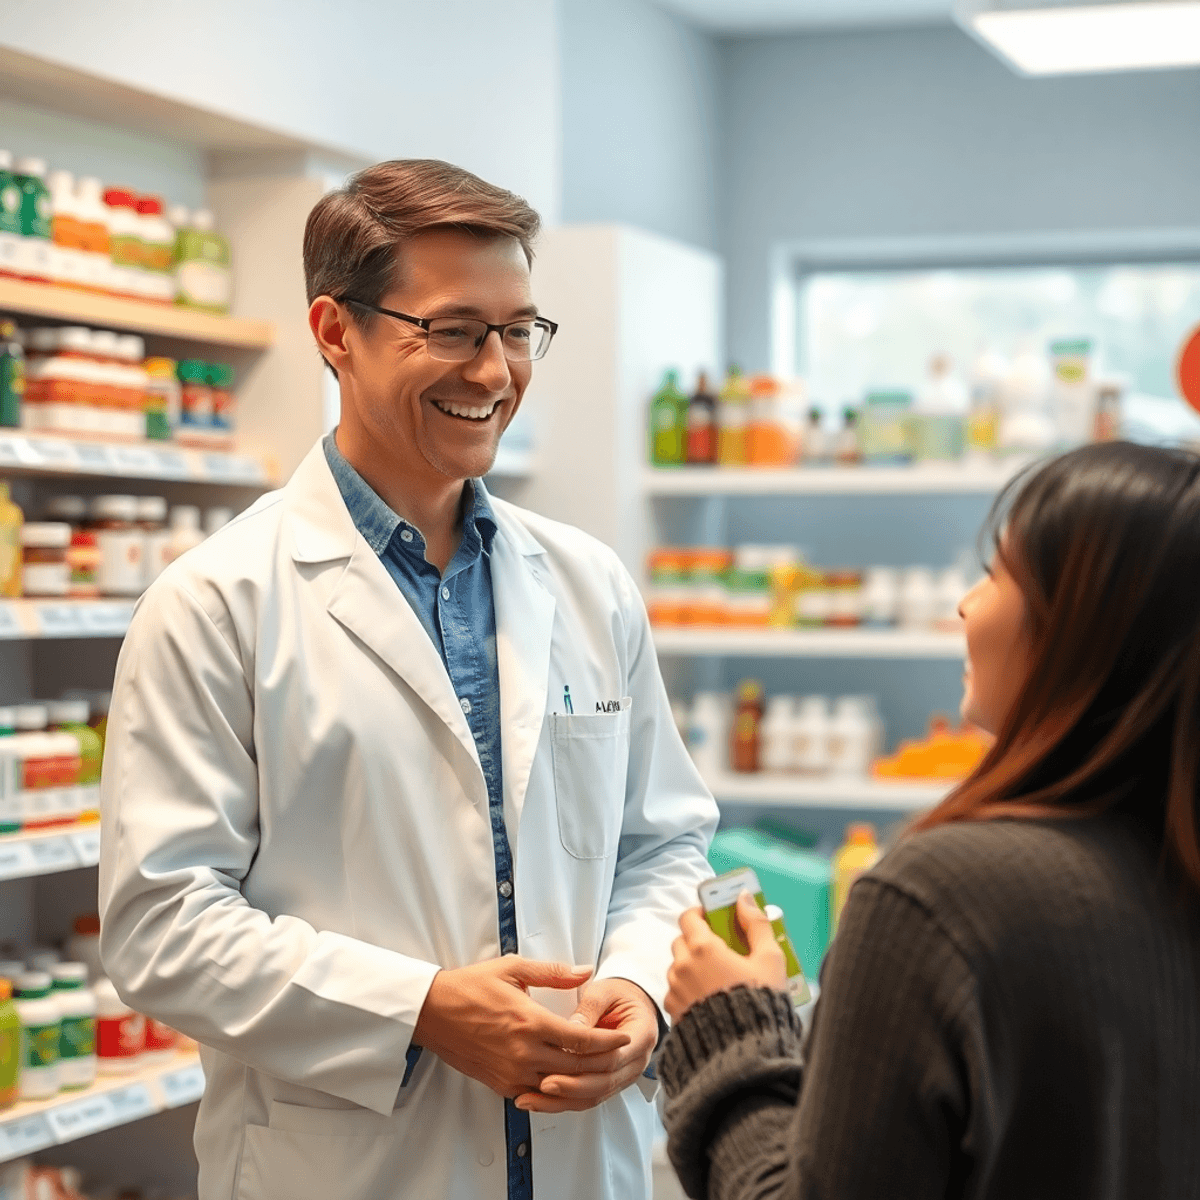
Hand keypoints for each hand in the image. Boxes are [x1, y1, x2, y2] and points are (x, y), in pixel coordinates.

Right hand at [413, 957, 630, 1099]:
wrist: (432, 1011)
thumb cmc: (471, 986)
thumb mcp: (513, 969)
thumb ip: (554, 973)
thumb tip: (586, 971)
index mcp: (530, 1021)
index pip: (581, 1039)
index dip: (608, 1041)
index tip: (624, 1037)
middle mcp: (523, 1052)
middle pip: (576, 1067)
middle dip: (603, 1063)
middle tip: (622, 1056)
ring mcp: (511, 1072)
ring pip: (559, 1086)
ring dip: (581, 1080)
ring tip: (601, 1070)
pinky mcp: (500, 1084)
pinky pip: (537, 1094)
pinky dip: (556, 1089)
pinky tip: (568, 1078)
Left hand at [515, 977, 659, 1112]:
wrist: (632, 1002)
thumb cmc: (619, 994)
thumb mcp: (604, 991)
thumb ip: (589, 1008)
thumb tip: (571, 1027)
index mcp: (641, 1035)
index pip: (614, 1057)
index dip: (586, 1063)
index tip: (559, 1061)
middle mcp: (636, 1061)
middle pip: (604, 1083)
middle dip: (572, 1087)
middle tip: (543, 1085)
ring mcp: (625, 1075)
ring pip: (596, 1096)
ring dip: (565, 1101)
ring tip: (536, 1099)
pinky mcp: (610, 1082)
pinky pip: (589, 1097)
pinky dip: (566, 1100)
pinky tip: (543, 1101)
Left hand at [665, 892, 787, 1022]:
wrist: (745, 1050)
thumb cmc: (759, 1001)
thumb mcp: (769, 959)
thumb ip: (756, 924)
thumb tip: (744, 898)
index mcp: (703, 948)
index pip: (688, 917)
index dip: (699, 914)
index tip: (713, 918)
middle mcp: (682, 965)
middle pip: (682, 941)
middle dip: (697, 941)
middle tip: (720, 951)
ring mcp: (675, 989)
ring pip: (678, 967)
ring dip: (692, 967)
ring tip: (716, 979)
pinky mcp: (674, 1011)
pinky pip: (676, 991)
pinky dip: (688, 990)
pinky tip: (709, 999)